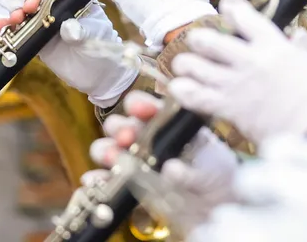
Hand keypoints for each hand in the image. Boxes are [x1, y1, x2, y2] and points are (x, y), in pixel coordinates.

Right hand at [0, 0, 135, 106]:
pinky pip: (15, 29)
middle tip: (26, 5)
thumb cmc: (103, 50)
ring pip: (22, 9)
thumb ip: (81, 31)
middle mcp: (55, 6)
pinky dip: (3, 23)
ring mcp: (43, 22)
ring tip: (12, 16)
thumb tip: (67, 27)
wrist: (99, 76)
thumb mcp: (95, 38)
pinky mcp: (34, 40)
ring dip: (12, 8)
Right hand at [88, 91, 237, 220]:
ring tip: (110, 156)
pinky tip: (93, 180)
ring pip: (111, 149)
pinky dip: (97, 179)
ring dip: (106, 149)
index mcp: (166, 122)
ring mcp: (135, 160)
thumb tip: (172, 169)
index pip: (148, 107)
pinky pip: (107, 180)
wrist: (214, 202)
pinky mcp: (128, 184)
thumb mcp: (209, 168)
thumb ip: (190, 170)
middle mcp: (146, 137)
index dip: (141, 104)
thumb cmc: (214, 173)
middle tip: (125, 135)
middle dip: (120, 127)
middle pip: (123, 125)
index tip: (140, 108)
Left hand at [168, 0, 306, 144]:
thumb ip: (299, 49)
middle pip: (209, 40)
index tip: (224, 8)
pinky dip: (183, 91)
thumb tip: (299, 36)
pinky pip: (196, 96)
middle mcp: (248, 59)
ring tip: (184, 66)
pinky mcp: (228, 107)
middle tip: (196, 43)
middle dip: (197, 40)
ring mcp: (236, 83)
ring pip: (195, 66)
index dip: (229, 7)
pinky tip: (178, 88)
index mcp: (271, 44)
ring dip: (185, 64)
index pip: (242, 15)